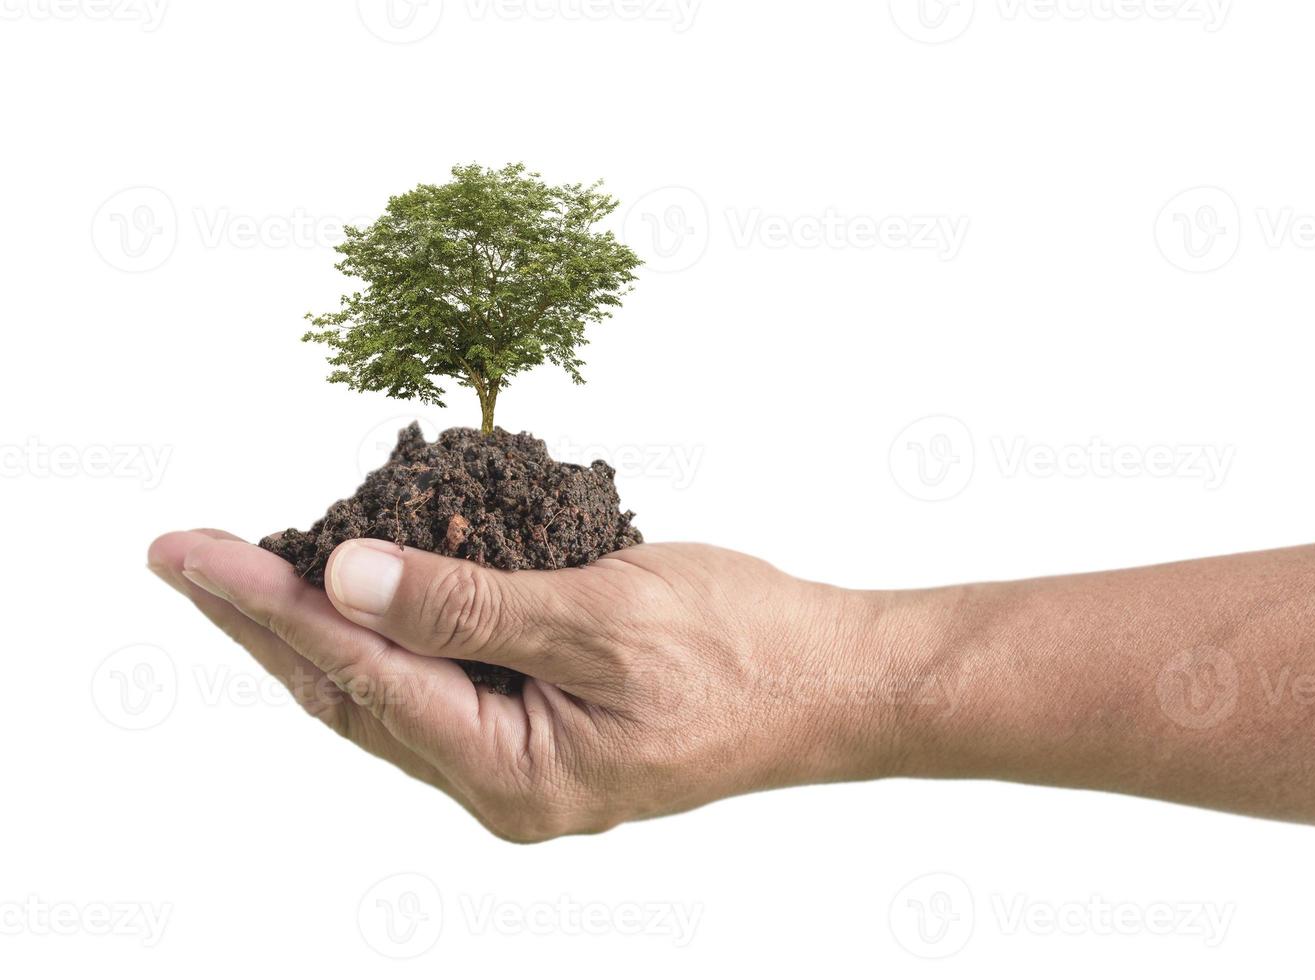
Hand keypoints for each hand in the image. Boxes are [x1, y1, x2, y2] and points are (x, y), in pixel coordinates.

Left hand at [147, 530, 894, 841]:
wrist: (837, 681)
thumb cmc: (746, 650)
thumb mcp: (606, 615)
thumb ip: (474, 603)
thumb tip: (348, 578)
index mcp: (511, 772)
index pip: (356, 675)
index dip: (265, 603)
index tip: (189, 550)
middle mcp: (501, 782)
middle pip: (350, 694)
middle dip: (265, 620)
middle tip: (186, 556)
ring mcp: (523, 761)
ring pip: (388, 692)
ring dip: (316, 629)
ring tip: (245, 572)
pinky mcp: (545, 728)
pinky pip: (439, 681)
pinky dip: (390, 631)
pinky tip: (363, 589)